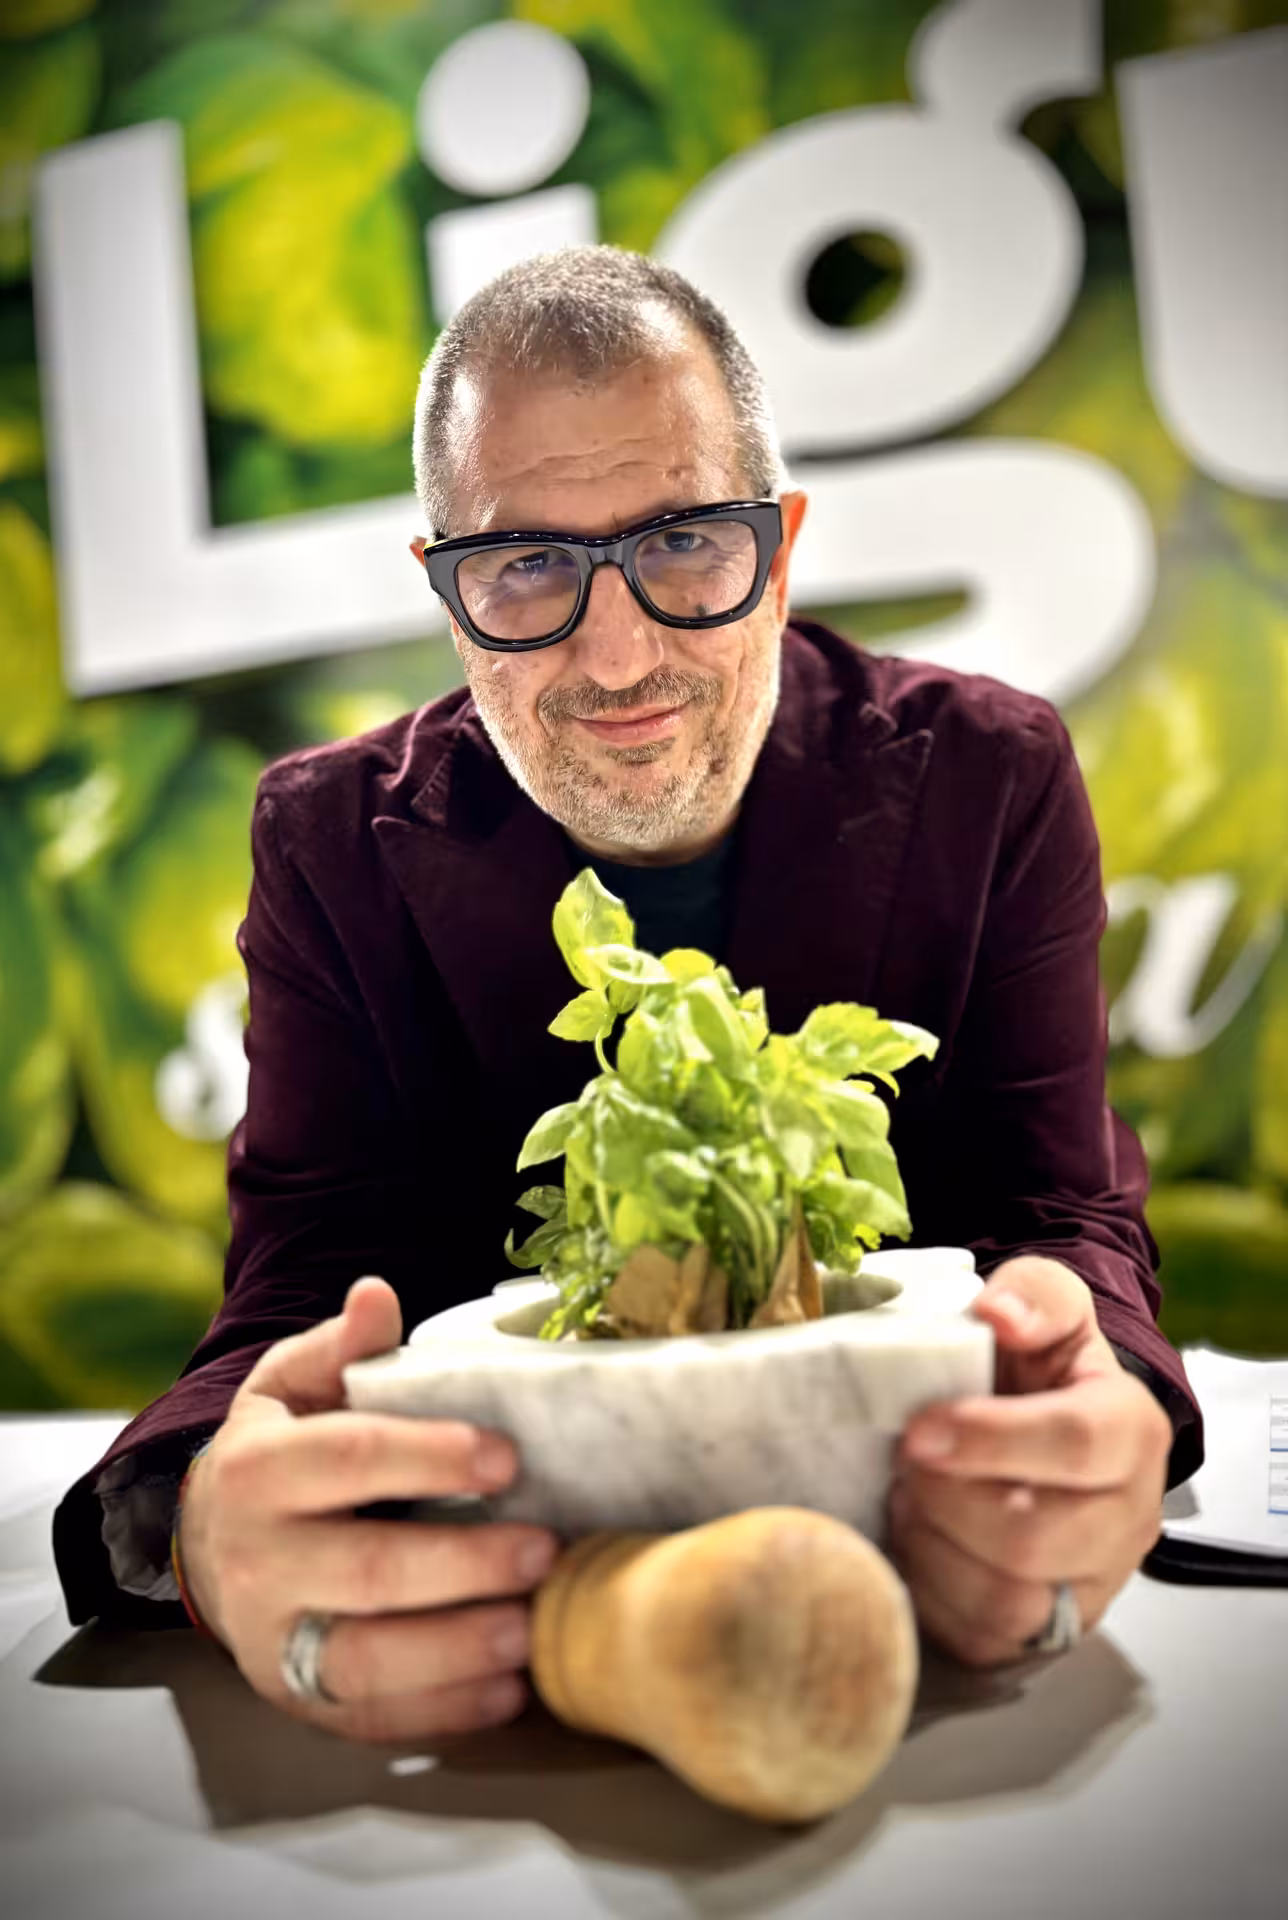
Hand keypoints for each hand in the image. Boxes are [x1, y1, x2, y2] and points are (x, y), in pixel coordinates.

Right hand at [177, 1276, 558, 1739]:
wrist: (208, 1543)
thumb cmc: (278, 1451)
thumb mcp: (292, 1386)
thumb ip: (340, 1346)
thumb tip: (377, 1295)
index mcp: (259, 1470)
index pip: (350, 1459)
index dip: (431, 1457)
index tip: (506, 1457)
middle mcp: (258, 1561)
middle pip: (368, 1571)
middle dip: (463, 1566)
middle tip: (544, 1550)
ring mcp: (274, 1640)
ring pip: (366, 1661)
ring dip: (457, 1651)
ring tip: (530, 1631)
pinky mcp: (298, 1698)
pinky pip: (370, 1718)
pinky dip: (443, 1711)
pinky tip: (506, 1690)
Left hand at [885, 1257, 1171, 1666]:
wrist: (1041, 1418)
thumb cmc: (1037, 1363)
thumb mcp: (1044, 1302)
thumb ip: (1031, 1293)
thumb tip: (999, 1312)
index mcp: (1131, 1429)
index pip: (1076, 1445)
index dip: (989, 1439)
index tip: (918, 1429)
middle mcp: (1128, 1517)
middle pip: (1033, 1538)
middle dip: (946, 1499)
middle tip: (906, 1462)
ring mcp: (1094, 1584)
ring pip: (1006, 1600)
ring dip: (933, 1547)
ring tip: (910, 1498)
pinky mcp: (1049, 1631)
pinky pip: (982, 1639)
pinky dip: (932, 1592)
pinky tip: (918, 1541)